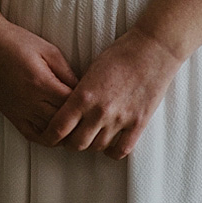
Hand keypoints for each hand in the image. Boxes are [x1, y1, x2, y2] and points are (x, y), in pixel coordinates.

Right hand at [0, 16, 78, 145]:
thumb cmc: (19, 42)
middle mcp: (29, 101)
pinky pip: (31, 135)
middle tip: (91, 118)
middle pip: (62, 123)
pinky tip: (56, 131)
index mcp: (41, 83)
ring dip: (64, 132)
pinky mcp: (10, 114)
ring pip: (49, 134)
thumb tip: (83, 91)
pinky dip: (46, 138)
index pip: (71, 105)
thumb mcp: (50, 51)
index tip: (95, 103)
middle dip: (78, 122)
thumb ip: (68, 73)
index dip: (86, 106)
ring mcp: (18, 110)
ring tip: (77, 126)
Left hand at [40, 26, 183, 158]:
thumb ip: (79, 93)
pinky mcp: (138, 123)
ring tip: (90, 138)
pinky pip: (122, 150)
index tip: (48, 138)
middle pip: (77, 144)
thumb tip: (69, 110)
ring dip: (91, 146)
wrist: (153, 50)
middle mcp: (99, 111)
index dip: (50, 137)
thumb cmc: (120, 55)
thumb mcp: (90, 71)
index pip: (58, 128)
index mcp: (83, 96)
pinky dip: (112, 152)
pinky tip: (109, 146)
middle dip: (69, 143)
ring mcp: (120, 119)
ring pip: (97, 148)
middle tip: (70, 139)